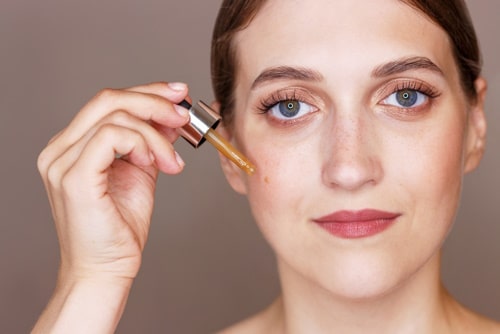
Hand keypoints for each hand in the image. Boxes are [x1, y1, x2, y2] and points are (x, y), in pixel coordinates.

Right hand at [37, 82, 189, 282]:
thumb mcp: (141, 172)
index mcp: (73, 146)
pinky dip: (143, 143)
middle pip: (108, 99)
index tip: (178, 95)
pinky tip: (157, 164)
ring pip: (114, 115)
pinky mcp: (74, 177)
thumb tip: (170, 117)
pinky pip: (111, 136)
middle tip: (183, 116)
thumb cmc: (121, 227)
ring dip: (156, 133)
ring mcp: (62, 162)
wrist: (107, 268)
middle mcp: (60, 149)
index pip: (108, 101)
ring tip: (173, 161)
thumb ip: (150, 143)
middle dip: (154, 101)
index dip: (146, 92)